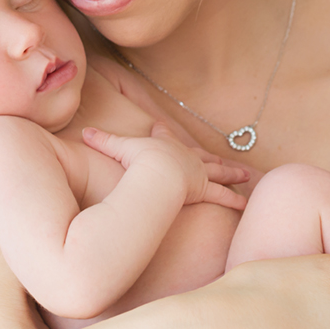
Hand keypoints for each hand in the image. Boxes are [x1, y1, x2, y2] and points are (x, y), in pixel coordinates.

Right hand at [82, 122, 249, 210]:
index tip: (159, 125)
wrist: (159, 170)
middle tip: (223, 156)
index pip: (164, 135)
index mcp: (166, 145)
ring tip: (246, 174)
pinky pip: (221, 195)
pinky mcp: (204, 189)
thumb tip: (83, 132)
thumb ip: (103, 141)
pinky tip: (246, 203)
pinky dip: (233, 199)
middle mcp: (186, 156)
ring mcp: (197, 172)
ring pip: (218, 171)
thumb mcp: (119, 147)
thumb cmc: (141, 159)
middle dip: (210, 155)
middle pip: (200, 154)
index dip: (161, 131)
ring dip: (231, 172)